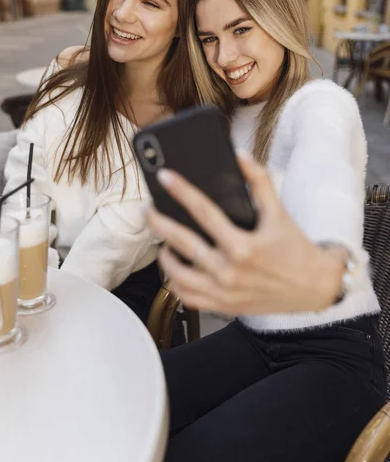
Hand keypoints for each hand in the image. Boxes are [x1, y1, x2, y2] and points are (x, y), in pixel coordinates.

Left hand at [145, 155, 345, 315]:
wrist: (314, 287)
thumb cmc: (296, 248)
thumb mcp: (279, 212)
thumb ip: (259, 181)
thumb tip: (240, 155)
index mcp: (243, 247)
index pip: (204, 212)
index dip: (181, 191)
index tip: (165, 177)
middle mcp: (230, 272)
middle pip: (181, 243)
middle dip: (158, 223)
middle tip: (148, 209)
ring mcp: (224, 293)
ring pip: (177, 275)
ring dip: (164, 256)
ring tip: (162, 241)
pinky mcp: (223, 307)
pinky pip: (187, 297)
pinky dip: (176, 283)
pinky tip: (176, 268)